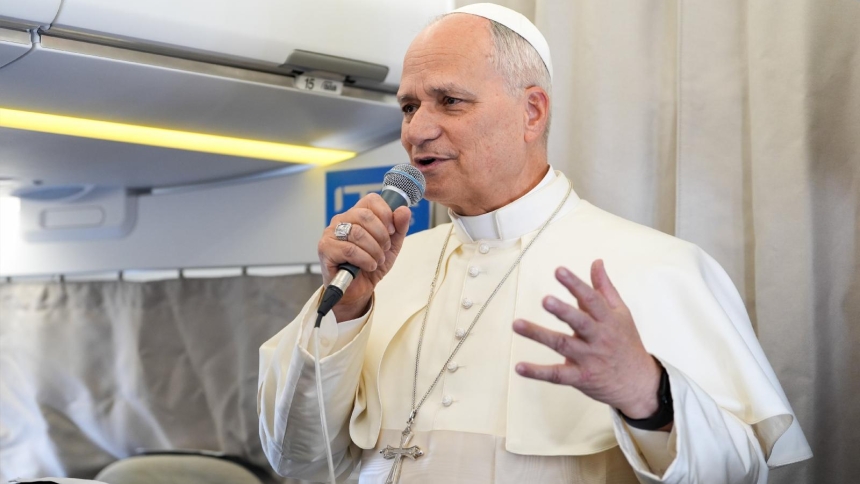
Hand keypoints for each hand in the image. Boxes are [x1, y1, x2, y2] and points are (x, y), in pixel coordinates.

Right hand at [318, 193, 411, 320]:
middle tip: (384, 249)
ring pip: (358, 233)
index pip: (371, 200)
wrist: (358, 290)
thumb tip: (404, 209)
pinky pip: (349, 250)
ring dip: (374, 250)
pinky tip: (368, 266)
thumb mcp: (391, 246)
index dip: (385, 213)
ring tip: (377, 260)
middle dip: (381, 235)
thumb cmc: (371, 265)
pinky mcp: (325, 248)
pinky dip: (365, 259)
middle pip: (365, 215)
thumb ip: (399, 228)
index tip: (392, 230)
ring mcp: (331, 233)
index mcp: (356, 214)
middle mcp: (341, 220)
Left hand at [512, 260, 662, 419]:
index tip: (559, 270)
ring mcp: (589, 358)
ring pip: (562, 345)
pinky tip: (519, 367)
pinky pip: (557, 375)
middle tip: (545, 300)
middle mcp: (598, 338)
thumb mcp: (621, 314)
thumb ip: (605, 288)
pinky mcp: (581, 377)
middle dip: (563, 311)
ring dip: (539, 334)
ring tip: (517, 324)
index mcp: (608, 320)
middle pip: (579, 322)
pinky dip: (538, 372)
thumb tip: (596, 262)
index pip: (592, 299)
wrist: (639, 383)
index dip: (575, 284)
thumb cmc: (626, 343)